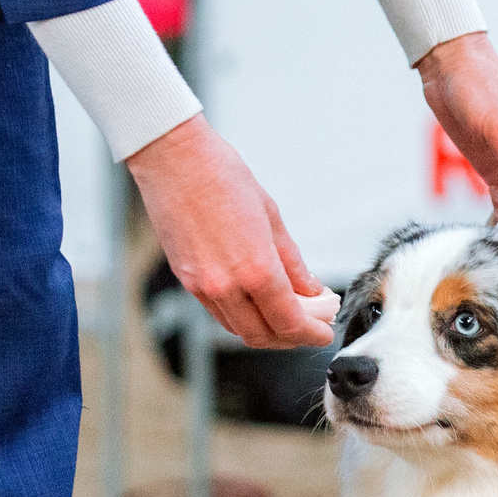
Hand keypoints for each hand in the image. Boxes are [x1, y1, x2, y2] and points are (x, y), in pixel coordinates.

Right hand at [127, 115, 336, 349]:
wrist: (173, 159)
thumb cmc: (222, 176)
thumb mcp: (271, 217)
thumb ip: (292, 263)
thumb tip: (311, 290)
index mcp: (255, 269)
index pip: (290, 322)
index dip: (311, 334)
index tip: (324, 333)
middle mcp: (226, 286)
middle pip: (263, 336)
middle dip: (291, 338)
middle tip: (310, 324)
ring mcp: (202, 286)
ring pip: (238, 329)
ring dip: (266, 330)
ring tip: (286, 314)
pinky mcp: (186, 280)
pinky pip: (219, 313)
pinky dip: (242, 316)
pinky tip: (257, 302)